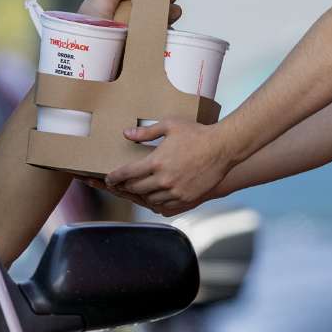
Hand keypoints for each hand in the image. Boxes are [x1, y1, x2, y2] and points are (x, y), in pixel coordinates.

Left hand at [104, 118, 235, 215]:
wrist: (222, 147)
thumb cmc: (197, 134)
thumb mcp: (170, 125)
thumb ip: (146, 132)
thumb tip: (127, 134)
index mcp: (156, 162)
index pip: (127, 174)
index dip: (115, 177)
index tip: (109, 179)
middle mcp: (163, 180)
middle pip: (136, 188)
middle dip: (126, 186)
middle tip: (121, 184)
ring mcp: (175, 191)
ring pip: (150, 199)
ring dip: (141, 195)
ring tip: (138, 189)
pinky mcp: (186, 198)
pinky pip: (166, 205)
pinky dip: (157, 201)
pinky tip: (155, 196)